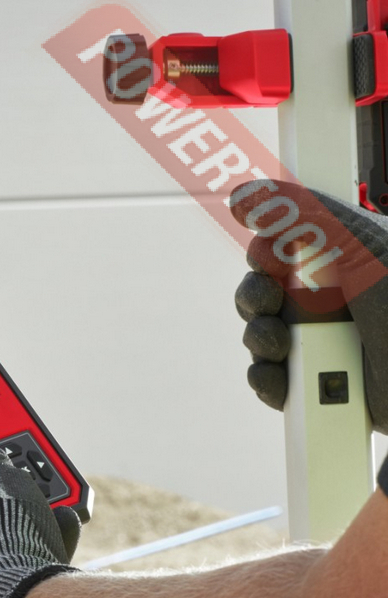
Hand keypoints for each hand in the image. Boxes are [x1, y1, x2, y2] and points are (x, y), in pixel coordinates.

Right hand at [231, 180, 387, 432]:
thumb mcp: (364, 252)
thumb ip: (306, 216)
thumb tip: (248, 195)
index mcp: (348, 261)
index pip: (286, 244)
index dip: (267, 250)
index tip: (270, 257)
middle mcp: (333, 300)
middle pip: (264, 290)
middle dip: (258, 297)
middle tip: (271, 300)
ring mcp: (323, 344)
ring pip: (261, 335)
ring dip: (261, 339)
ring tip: (282, 344)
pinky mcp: (315, 387)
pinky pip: (269, 379)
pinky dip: (268, 379)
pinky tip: (285, 377)